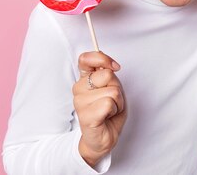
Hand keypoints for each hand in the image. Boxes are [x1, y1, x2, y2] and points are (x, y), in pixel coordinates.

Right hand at [73, 51, 126, 166]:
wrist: (104, 138)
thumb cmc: (109, 111)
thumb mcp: (112, 87)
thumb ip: (108, 74)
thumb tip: (110, 65)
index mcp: (84, 79)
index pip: (86, 58)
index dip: (102, 58)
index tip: (115, 66)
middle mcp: (79, 89)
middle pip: (107, 75)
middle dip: (117, 88)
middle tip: (112, 100)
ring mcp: (80, 103)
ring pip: (112, 91)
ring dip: (118, 102)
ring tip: (110, 110)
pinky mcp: (86, 116)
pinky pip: (109, 104)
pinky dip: (115, 110)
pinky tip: (107, 117)